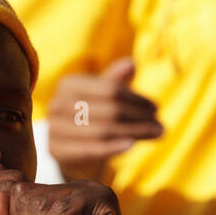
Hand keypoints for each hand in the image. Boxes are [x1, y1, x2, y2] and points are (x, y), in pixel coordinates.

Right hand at [46, 58, 162, 180]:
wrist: (69, 151)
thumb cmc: (91, 117)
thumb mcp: (103, 97)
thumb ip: (115, 81)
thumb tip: (131, 63)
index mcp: (68, 84)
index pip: (110, 90)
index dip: (136, 99)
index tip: (156, 108)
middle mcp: (57, 104)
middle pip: (109, 110)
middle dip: (139, 118)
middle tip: (161, 126)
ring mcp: (54, 129)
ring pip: (103, 130)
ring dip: (134, 133)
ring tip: (156, 135)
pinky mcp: (57, 151)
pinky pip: (91, 149)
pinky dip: (114, 147)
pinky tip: (132, 145)